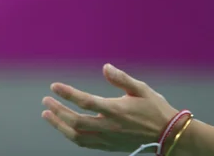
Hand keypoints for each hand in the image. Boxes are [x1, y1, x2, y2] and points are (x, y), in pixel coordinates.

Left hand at [42, 64, 178, 152]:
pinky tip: (65, 127)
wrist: (167, 135)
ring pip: (76, 136)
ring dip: (59, 125)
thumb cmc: (155, 108)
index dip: (67, 93)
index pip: (85, 101)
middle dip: (57, 111)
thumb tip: (105, 67)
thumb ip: (121, 78)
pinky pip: (84, 143)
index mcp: (116, 110)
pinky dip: (70, 135)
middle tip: (46, 100)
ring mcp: (107, 138)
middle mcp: (109, 126)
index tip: (54, 86)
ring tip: (48, 114)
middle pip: (75, 121)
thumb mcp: (142, 89)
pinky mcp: (108, 146)